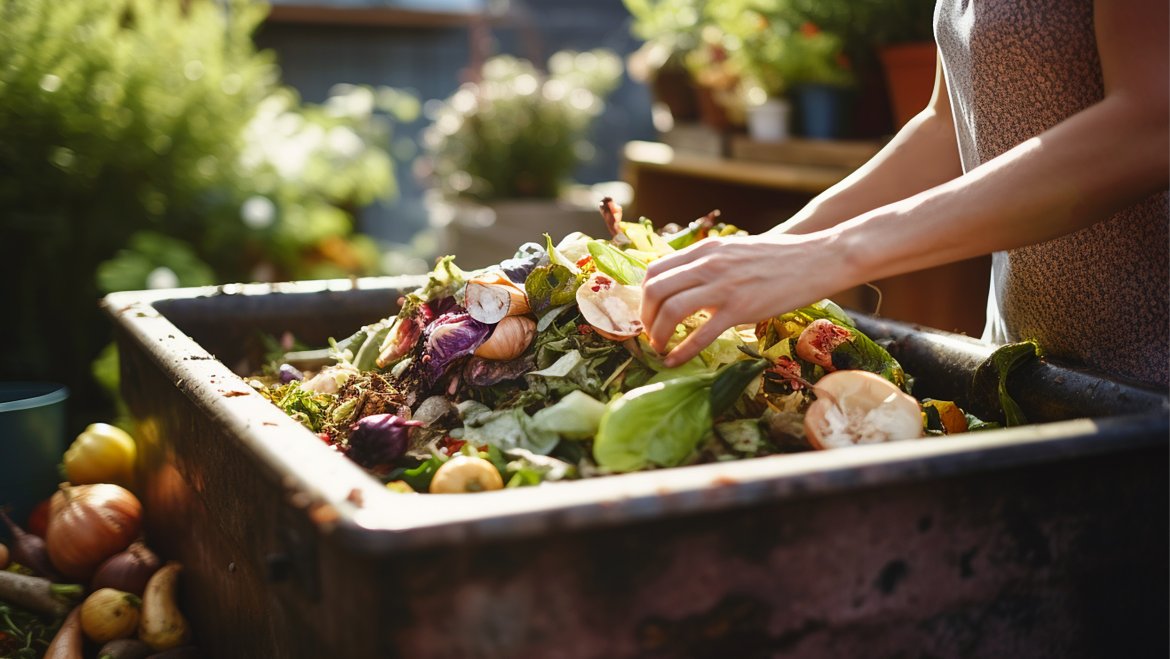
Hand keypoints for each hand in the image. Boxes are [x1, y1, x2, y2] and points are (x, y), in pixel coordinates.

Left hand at [641, 233, 843, 365]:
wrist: (817, 258)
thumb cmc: (779, 258)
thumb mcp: (735, 251)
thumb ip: (709, 265)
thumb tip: (687, 286)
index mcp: (705, 250)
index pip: (655, 270)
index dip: (643, 296)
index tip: (648, 313)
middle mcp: (708, 264)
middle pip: (655, 289)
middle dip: (645, 317)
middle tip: (650, 334)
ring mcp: (723, 286)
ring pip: (671, 310)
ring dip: (658, 334)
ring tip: (660, 348)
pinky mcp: (741, 308)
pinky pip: (701, 333)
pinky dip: (682, 351)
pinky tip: (675, 361)